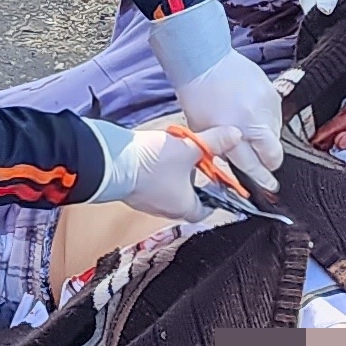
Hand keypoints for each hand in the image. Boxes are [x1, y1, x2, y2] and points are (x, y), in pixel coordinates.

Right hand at [87, 121, 214, 222]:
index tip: (220, 181)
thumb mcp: (189, 148)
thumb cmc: (149, 163)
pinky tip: (157, 155)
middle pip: (188, 199)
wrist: (109, 161)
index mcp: (183, 207)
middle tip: (200, 162)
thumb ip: (214, 142)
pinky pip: (151, 184)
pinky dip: (158, 171)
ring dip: (175, 175)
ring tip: (178, 155)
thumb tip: (235, 135)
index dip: (216, 196)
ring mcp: (146, 201)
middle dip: (195, 181)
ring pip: (168, 191)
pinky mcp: (132, 190)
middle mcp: (165, 209)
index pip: (207, 210)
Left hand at [171, 48, 285, 191]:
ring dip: (266, 137)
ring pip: (277, 135)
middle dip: (270, 163)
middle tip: (266, 163)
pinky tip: (251, 110)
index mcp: (230, 135)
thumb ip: (221, 149)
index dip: (262, 179)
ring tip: (249, 126)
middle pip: (273, 155)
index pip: (253, 166)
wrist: (206, 61)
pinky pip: (277, 115)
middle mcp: (251, 124)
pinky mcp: (273, 94)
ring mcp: (264, 109)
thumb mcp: (203, 130)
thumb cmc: (198, 95)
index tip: (269, 186)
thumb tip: (239, 165)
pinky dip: (267, 119)